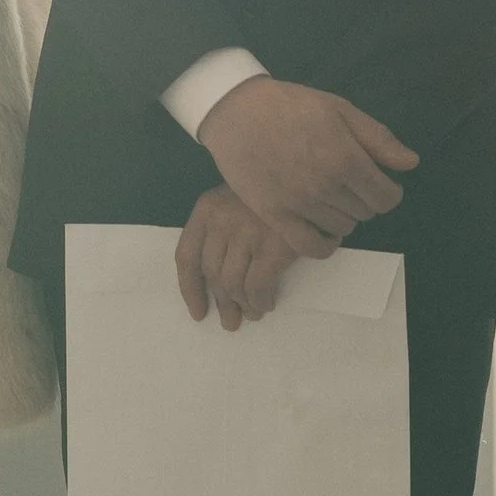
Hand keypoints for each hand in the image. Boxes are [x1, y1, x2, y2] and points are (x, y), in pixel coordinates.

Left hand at [176, 186, 335, 332]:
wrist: (309, 173)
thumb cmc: (273, 190)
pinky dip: (260, 301)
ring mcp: (246, 233)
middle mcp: (222, 220)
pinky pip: (258, 287)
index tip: (198, 311)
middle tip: (230, 322)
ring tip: (253, 313)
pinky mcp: (273, 246)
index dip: (189, 289)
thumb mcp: (237, 199)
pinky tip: (267, 303)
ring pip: (233, 285)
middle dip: (221, 303)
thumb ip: (221, 229)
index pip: (186, 255)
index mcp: (207, 208)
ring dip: (243, 306)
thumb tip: (215, 281)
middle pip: (212, 275)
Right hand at [200, 75, 415, 243]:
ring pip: (343, 228)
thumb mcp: (339, 109)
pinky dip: (325, 243)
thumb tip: (410, 164)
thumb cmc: (291, 106)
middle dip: (365, 199)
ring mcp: (300, 204)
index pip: (386, 197)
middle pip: (366, 213)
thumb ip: (377, 138)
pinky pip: (312, 247)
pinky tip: (322, 226)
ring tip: (330, 197)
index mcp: (345, 157)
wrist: (236, 112)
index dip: (389, 192)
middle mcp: (326, 186)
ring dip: (344, 216)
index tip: (379, 183)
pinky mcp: (276, 216)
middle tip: (349, 183)